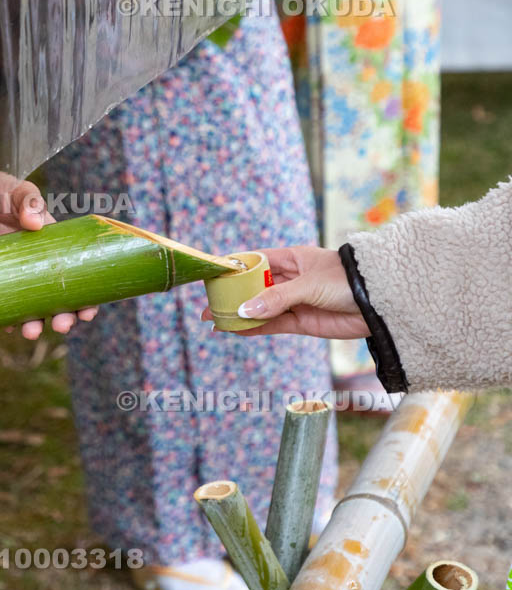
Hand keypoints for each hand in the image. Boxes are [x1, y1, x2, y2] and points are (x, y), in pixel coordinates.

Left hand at [0, 163, 97, 338]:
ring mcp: (12, 274)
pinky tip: (6, 327)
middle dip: (63, 317)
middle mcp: (36, 265)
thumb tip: (33, 223)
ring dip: (34, 324)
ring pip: (29, 307)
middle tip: (62, 326)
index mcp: (53, 246)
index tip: (88, 312)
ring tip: (31, 332)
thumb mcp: (18, 190)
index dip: (87, 297)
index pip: (78, 275)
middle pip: (56, 299)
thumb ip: (28, 200)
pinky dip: (4, 318)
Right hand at [200, 246, 369, 338]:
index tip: (212, 277)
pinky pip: (272, 325)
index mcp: (291, 259)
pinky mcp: (302, 321)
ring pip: (259, 308)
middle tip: (208, 306)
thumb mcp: (309, 285)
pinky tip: (235, 330)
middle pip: (253, 287)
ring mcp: (295, 301)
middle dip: (231, 296)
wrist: (382, 303)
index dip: (233, 268)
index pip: (254, 261)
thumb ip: (276, 298)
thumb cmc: (347, 280)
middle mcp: (290, 279)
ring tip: (215, 321)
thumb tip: (244, 309)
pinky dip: (253, 328)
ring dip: (238, 315)